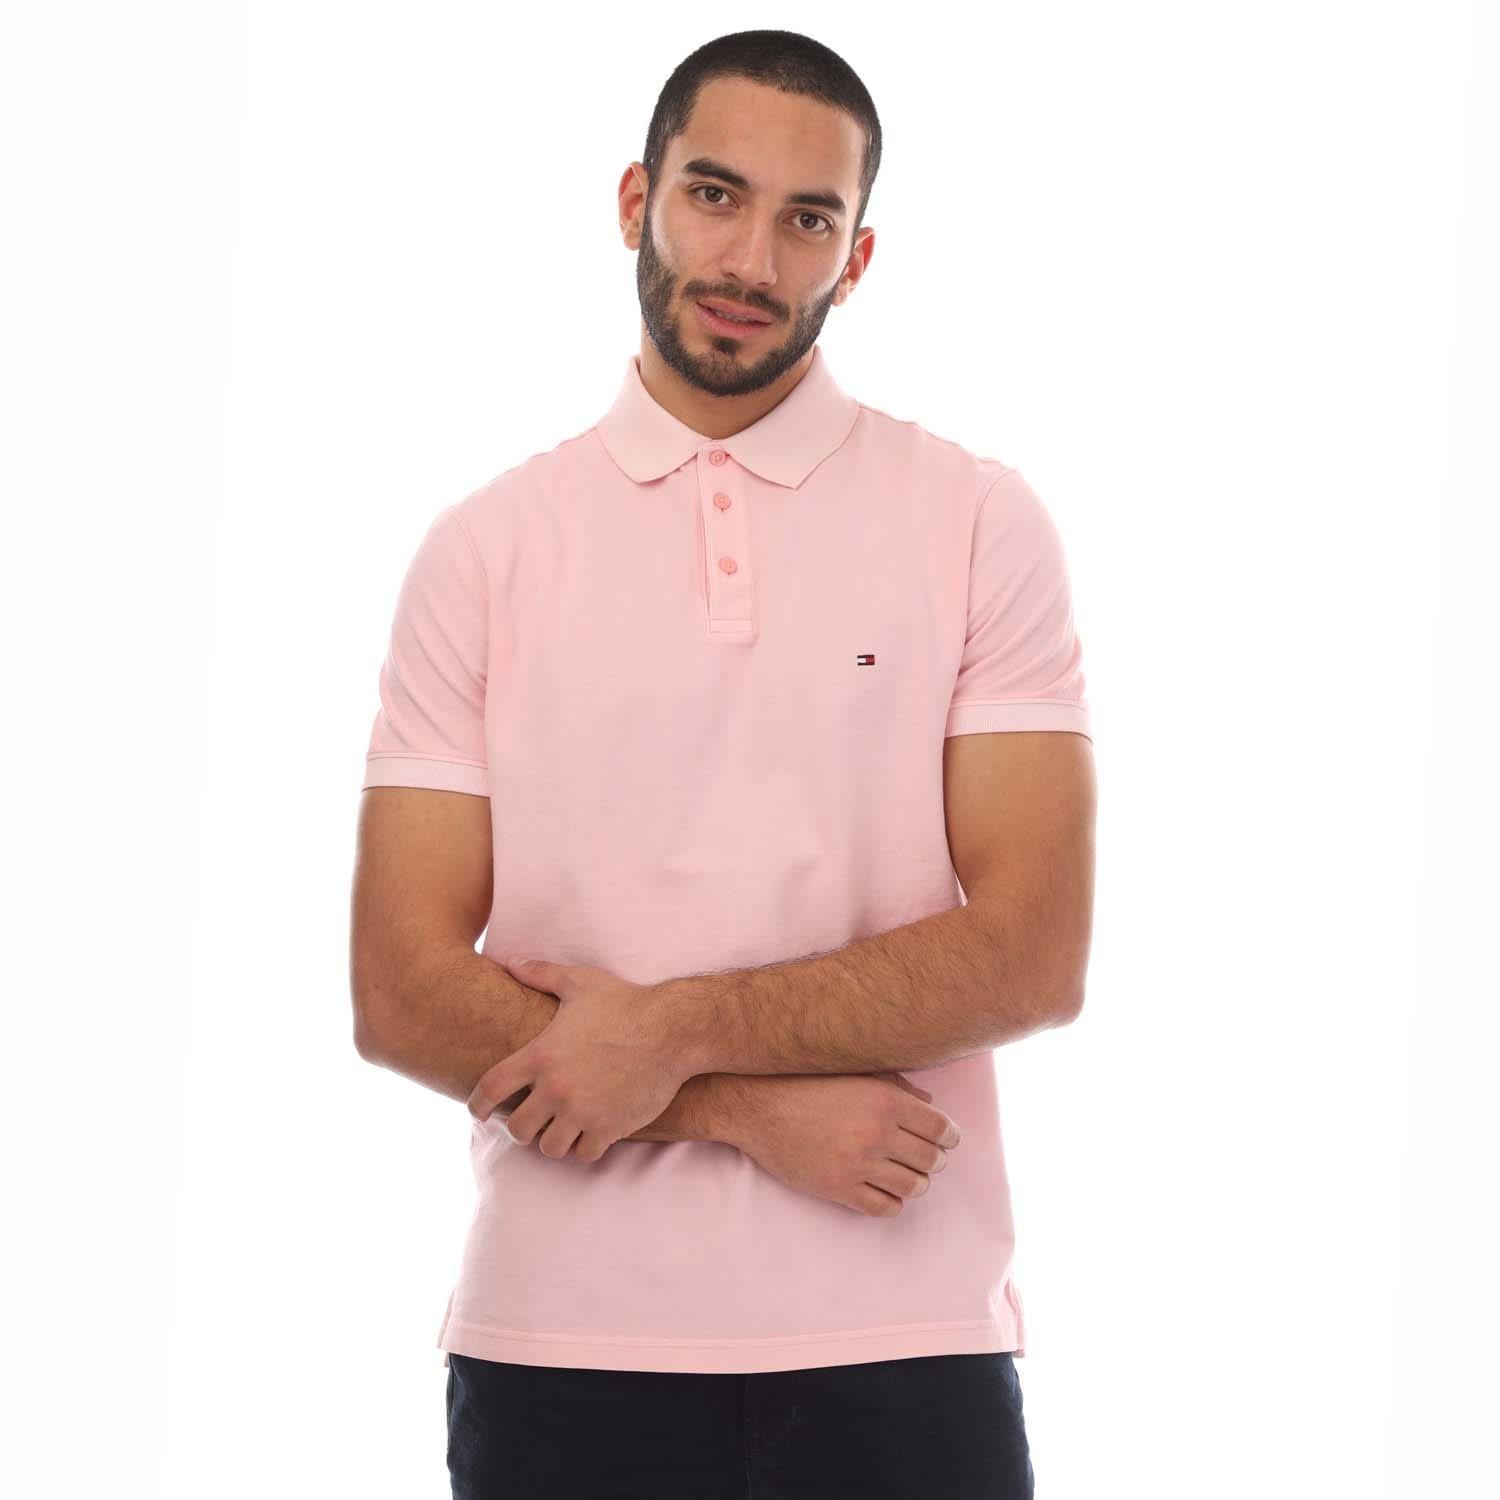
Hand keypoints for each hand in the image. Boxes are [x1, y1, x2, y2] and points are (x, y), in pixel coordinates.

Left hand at [467, 957, 693, 1162]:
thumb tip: (509, 962)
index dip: (478, 1105)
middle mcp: (556, 1088)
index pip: (490, 1089)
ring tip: (561, 1129)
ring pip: (550, 1148)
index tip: (479, 1112)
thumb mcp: (580, 982)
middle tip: (531, 1121)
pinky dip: (585, 1147)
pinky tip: (591, 1133)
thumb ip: (540, 974)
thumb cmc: (625, 1002)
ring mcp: (582, 1111)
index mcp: (541, 1055)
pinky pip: (585, 1154)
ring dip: (554, 1140)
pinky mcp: (610, 1127)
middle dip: (521, 1128)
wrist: (672, 1030)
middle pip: (518, 1129)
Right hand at [727, 1072, 960, 1216]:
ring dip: (915, 1182)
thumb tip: (931, 1105)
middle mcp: (876, 1133)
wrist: (758, 1106)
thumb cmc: (808, 1083)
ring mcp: (857, 1164)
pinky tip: (884, 1189)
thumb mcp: (856, 1074)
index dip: (949, 1137)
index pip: (941, 1128)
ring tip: (904, 1173)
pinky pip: (884, 1207)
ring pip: (913, 1187)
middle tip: (924, 1156)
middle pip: (931, 1160)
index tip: (945, 1140)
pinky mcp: (837, 1188)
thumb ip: (897, 1087)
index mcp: (885, 1101)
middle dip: (933, 1160)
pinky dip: (892, 1201)